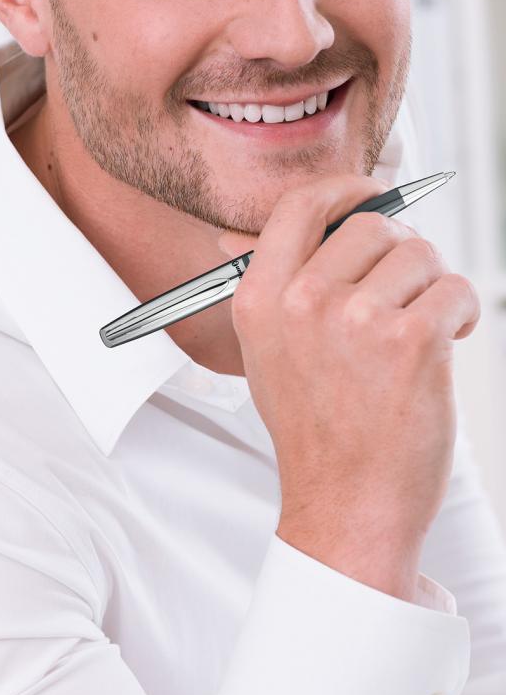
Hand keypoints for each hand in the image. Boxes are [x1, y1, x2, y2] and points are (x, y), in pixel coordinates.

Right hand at [217, 174, 480, 600]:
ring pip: (420, 254)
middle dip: (401, 252)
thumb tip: (232, 236)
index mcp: (260, 298)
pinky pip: (454, 289)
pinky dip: (461, 312)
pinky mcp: (411, 341)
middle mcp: (302, 302)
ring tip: (422, 328)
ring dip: (432, 286)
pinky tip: (445, 342)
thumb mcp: (265, 353)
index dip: (345, 190)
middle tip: (405, 291)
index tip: (370, 195)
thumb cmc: (315, 430)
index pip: (301, 206)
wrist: (348, 505)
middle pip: (371, 225)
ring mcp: (356, 320)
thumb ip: (263, 287)